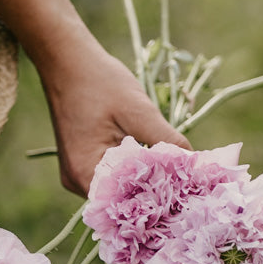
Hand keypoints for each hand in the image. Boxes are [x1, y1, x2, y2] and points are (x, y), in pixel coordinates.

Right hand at [36, 32, 190, 196]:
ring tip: (171, 171)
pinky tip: (149, 158)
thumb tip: (195, 163)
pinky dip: (130, 168)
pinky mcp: (81, 164)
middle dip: (152, 189)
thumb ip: (167, 140)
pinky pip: (110, 175)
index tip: (184, 191)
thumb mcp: (139, 110)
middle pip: (122, 199)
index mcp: (85, 174)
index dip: (157, 199)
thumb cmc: (99, 82)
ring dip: (142, 177)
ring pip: (118, 187)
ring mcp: (77, 174)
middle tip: (184, 182)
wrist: (67, 60)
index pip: (126, 203)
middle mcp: (77, 182)